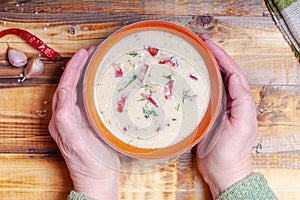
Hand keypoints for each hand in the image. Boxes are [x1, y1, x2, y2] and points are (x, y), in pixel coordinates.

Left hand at [49, 48, 119, 199]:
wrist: (98, 182)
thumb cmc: (87, 166)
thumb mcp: (74, 144)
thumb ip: (65, 121)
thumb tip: (63, 95)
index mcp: (61, 120)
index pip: (64, 87)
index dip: (73, 68)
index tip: (84, 54)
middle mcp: (67, 118)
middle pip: (70, 86)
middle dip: (78, 67)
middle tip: (91, 53)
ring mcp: (78, 121)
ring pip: (78, 91)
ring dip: (85, 75)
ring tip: (95, 63)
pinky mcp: (89, 124)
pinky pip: (88, 101)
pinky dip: (93, 87)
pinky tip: (102, 84)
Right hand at [196, 34, 256, 198]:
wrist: (222, 172)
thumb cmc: (232, 152)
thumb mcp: (243, 126)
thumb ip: (242, 101)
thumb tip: (235, 77)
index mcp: (240, 101)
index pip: (231, 71)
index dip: (220, 56)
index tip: (207, 44)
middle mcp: (230, 101)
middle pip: (221, 72)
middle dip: (211, 56)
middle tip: (197, 44)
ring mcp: (218, 107)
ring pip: (211, 81)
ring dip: (203, 66)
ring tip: (192, 55)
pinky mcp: (206, 114)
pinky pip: (201, 94)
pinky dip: (196, 83)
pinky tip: (187, 78)